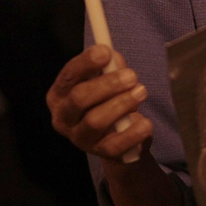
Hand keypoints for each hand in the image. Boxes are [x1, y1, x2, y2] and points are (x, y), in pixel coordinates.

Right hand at [47, 45, 151, 161]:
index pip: (68, 76)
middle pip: (79, 98)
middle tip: (132, 76)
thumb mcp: (107, 80)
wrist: (118, 136)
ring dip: (121, 104)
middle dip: (107, 84)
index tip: (105, 51)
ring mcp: (80, 138)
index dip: (85, 62)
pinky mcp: (99, 153)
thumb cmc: (107, 100)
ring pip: (95, 121)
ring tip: (141, 92)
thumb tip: (114, 57)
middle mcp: (64, 117)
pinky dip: (133, 133)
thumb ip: (110, 67)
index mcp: (60, 94)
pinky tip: (145, 123)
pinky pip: (115, 145)